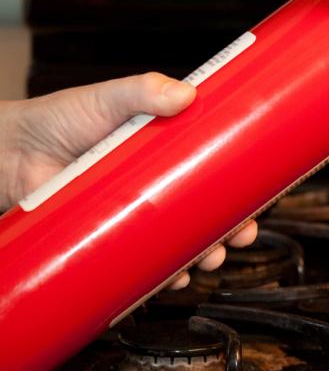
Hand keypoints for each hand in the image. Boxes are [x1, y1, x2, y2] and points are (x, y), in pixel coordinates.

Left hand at [0, 72, 256, 285]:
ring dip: (201, 258)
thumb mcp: (105, 99)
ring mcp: (134, 216)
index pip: (216, 173)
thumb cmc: (56, 120)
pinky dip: (160, 278)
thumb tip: (186, 93)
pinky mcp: (108, 240)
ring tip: (208, 260)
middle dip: (230, 232)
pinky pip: (141, 266)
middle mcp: (156, 188)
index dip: (241, 191)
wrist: (6, 151)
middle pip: (207, 216)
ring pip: (179, 245)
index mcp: (168, 152)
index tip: (262, 199)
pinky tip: (170, 280)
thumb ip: (142, 90)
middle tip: (240, 236)